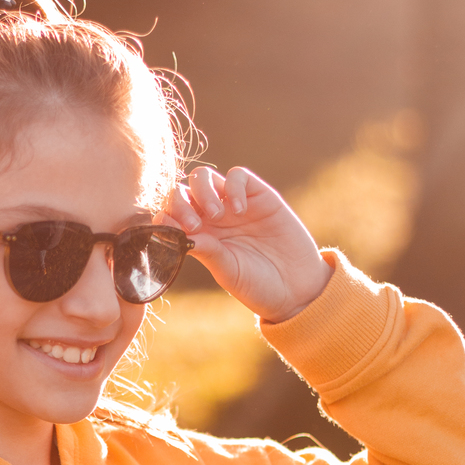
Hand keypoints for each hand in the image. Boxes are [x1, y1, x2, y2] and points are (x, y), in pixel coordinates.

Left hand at [167, 165, 330, 321]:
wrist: (298, 288)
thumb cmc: (258, 285)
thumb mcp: (228, 271)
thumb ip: (206, 251)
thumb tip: (177, 234)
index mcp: (198, 236)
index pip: (171, 214)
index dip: (166, 216)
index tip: (170, 230)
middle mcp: (212, 217)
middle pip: (182, 191)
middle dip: (180, 203)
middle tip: (194, 225)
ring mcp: (234, 204)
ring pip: (204, 178)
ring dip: (203, 192)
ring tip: (217, 216)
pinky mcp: (259, 195)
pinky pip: (238, 176)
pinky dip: (233, 187)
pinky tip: (240, 210)